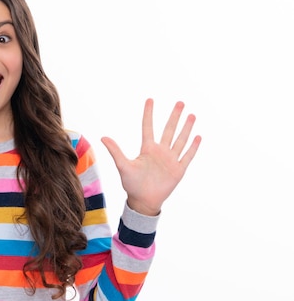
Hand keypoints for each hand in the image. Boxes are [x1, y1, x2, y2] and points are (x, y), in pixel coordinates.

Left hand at [101, 98, 200, 215]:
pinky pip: (187, 156)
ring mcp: (170, 160)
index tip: (150, 99)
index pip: (148, 127)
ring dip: (186, 128)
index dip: (149, 114)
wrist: (143, 201)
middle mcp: (160, 151)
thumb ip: (115, 151)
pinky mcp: (178, 169)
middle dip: (174, 116)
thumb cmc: (132, 184)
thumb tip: (103, 137)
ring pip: (180, 140)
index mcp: (147, 149)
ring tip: (192, 115)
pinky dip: (193, 147)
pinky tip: (198, 136)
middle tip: (180, 102)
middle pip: (169, 130)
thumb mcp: (123, 166)